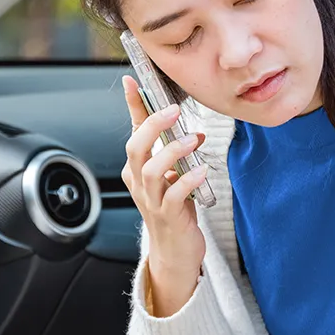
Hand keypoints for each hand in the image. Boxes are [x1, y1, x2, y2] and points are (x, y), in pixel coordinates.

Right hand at [121, 76, 207, 316]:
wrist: (176, 252)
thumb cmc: (175, 211)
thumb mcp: (173, 176)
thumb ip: (177, 154)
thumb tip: (194, 130)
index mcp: (137, 169)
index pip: (133, 131)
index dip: (133, 106)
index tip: (132, 81)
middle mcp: (139, 183)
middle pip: (135, 148)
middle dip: (153, 126)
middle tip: (174, 111)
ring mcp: (151, 200)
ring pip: (152, 170)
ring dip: (173, 151)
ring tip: (194, 140)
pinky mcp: (168, 216)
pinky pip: (174, 195)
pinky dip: (188, 179)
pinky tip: (202, 170)